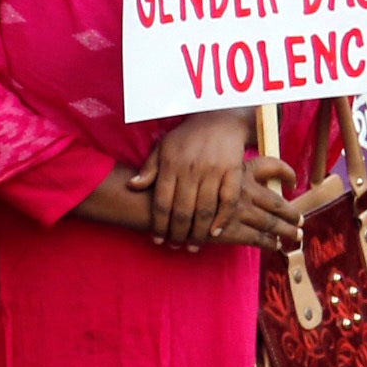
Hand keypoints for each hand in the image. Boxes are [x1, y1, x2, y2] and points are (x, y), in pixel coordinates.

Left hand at [129, 111, 294, 250]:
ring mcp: (213, 171)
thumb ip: (149, 169)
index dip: (159, 225)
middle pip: (182, 211)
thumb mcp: (162, 148)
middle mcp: (191, 170)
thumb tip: (133, 186)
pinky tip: (215, 233)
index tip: (157, 240)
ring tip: (192, 245)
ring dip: (198, 232)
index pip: (162, 202)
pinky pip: (228, 201)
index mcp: (171, 165)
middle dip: (177, 233)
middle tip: (175, 246)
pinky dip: (222, 219)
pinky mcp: (233, 172)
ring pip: (204, 210)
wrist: (219, 120)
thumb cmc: (186, 137)